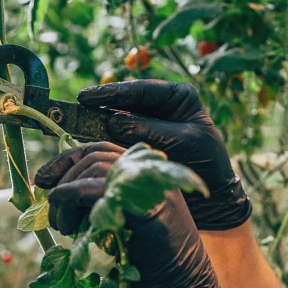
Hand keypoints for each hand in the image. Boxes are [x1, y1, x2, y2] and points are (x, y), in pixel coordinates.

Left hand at [36, 143, 250, 287]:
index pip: (104, 150)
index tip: (44, 178)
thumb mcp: (123, 226)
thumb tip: (58, 193)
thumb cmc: (152, 270)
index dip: (69, 159)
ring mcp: (151, 186)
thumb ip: (103, 204)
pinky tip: (70, 228)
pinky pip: (91, 188)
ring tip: (65, 229)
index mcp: (151, 176)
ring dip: (65, 196)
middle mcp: (154, 174)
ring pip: (92, 167)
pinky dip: (69, 202)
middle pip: (96, 154)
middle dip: (62, 175)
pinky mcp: (142, 203)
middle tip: (49, 208)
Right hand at [77, 80, 251, 230]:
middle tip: (75, 107)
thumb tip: (113, 120)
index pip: (141, 89)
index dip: (112, 92)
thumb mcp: (182, 143)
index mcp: (179, 96)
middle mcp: (163, 106)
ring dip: (98, 122)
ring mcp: (151, 124)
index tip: (87, 97)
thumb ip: (148, 129)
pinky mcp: (143, 144)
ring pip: (119, 118)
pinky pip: (120, 138)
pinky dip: (103, 140)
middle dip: (100, 105)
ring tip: (74, 124)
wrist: (214, 198)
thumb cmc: (206, 165)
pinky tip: (86, 142)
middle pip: (126, 101)